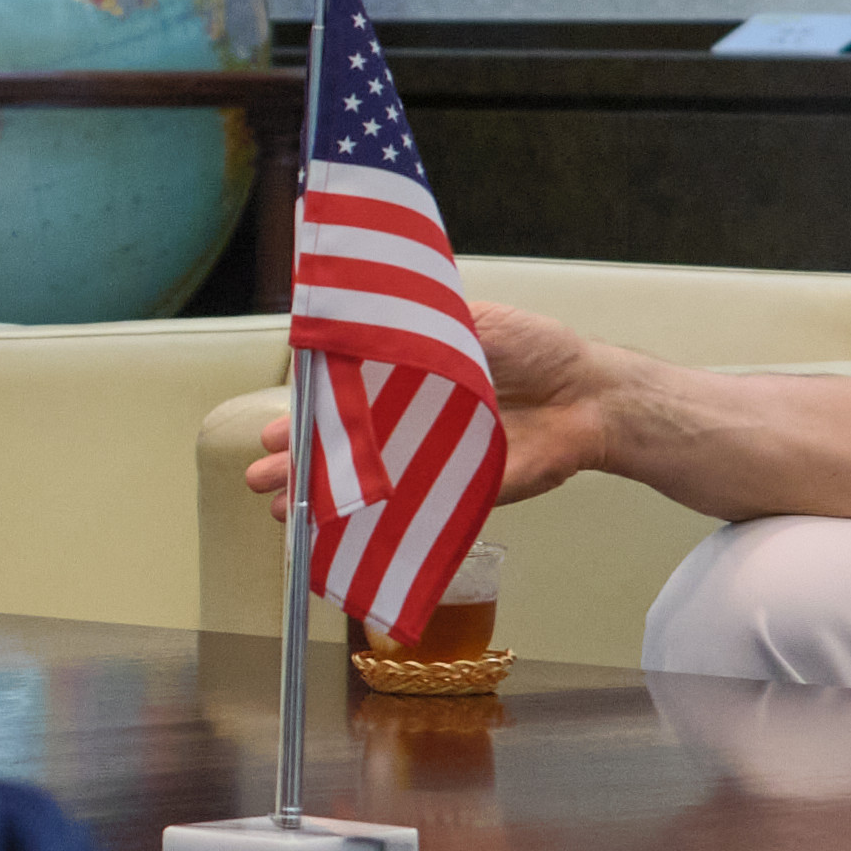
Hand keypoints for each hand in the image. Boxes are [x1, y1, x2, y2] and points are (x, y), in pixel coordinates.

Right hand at [245, 299, 629, 515]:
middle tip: (262, 478)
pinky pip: (406, 510)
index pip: (342, 396)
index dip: (307, 414)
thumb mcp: (471, 319)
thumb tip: (359, 315)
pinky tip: (336, 535)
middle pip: (343, 445)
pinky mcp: (457, 492)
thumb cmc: (537, 349)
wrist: (589, 395)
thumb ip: (416, 321)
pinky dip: (370, 524)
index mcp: (409, 375)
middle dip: (300, 464)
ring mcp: (431, 459)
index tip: (276, 430)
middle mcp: (413, 419)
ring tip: (283, 512)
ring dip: (322, 500)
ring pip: (364, 483)